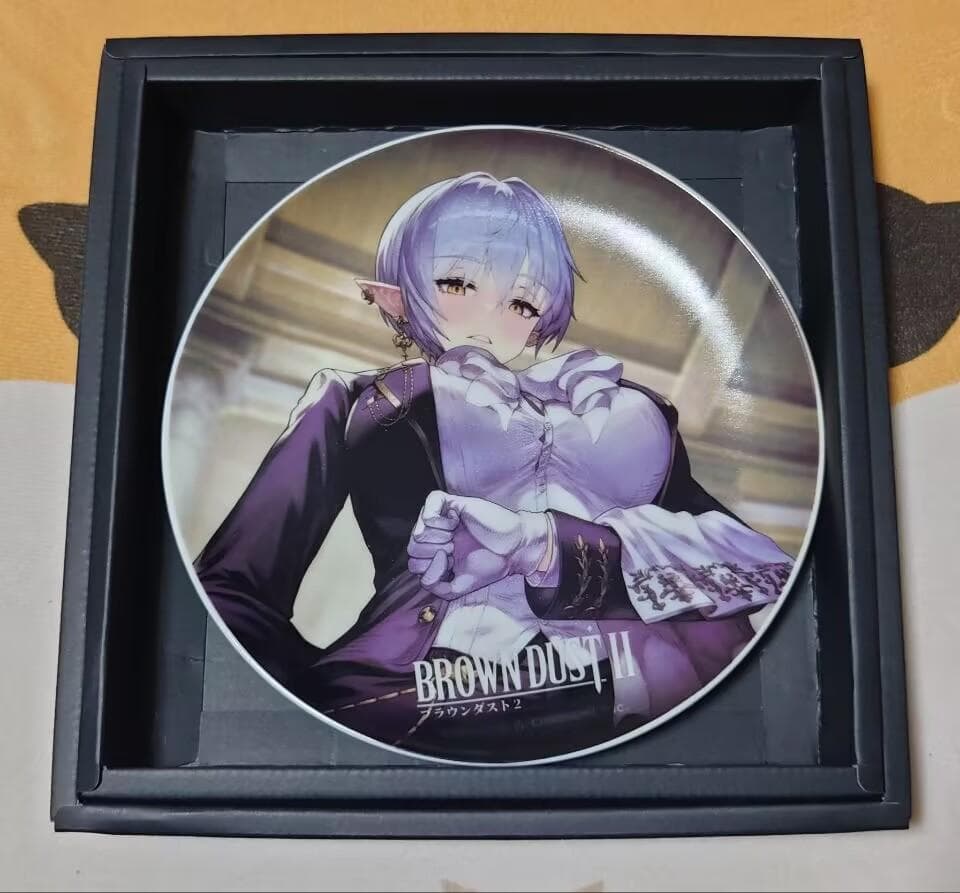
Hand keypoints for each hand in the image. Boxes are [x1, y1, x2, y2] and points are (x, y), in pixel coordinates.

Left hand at [407, 490, 550, 598]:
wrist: (512, 550)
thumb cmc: (488, 566)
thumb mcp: (455, 588)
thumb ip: (433, 585)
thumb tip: (426, 565)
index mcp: (436, 554)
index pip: (414, 563)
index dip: (430, 569)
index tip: (452, 565)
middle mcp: (436, 536)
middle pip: (412, 547)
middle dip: (433, 555)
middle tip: (455, 550)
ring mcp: (442, 519)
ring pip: (418, 530)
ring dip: (438, 539)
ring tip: (455, 537)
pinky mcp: (451, 503)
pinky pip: (429, 507)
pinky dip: (437, 520)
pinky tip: (454, 524)